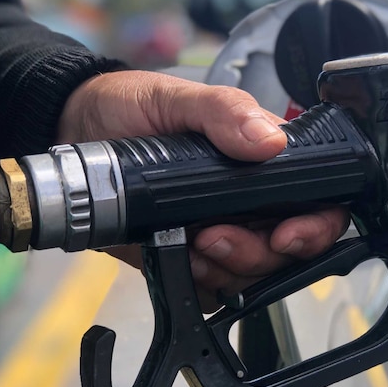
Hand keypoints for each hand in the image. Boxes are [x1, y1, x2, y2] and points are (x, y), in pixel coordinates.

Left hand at [57, 70, 348, 311]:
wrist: (71, 131)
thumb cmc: (130, 106)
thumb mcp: (177, 97)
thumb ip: (224, 111)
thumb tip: (270, 141)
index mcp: (263, 162)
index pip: (317, 202)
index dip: (314, 226)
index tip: (286, 233)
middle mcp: (251, 202)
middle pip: (286, 249)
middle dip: (258, 253)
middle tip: (216, 236)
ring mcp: (220, 231)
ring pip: (252, 274)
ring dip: (226, 267)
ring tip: (190, 240)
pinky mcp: (186, 257)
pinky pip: (212, 289)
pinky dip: (200, 282)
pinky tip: (177, 256)